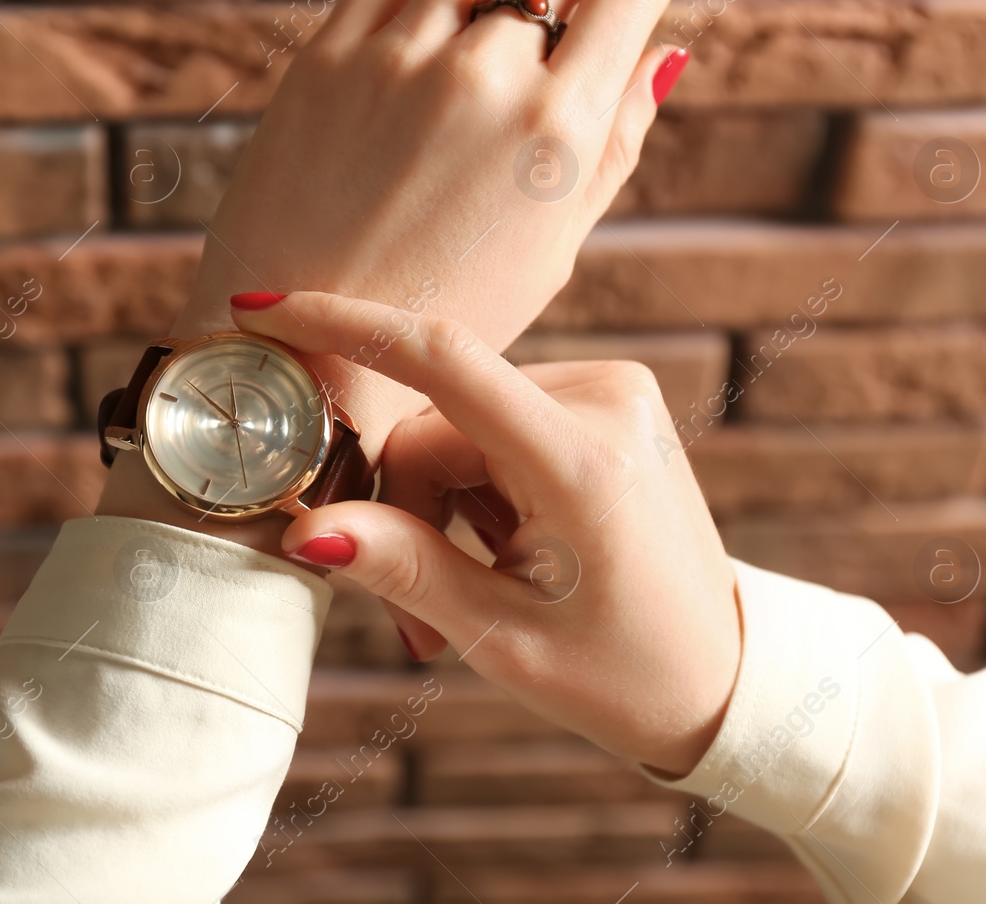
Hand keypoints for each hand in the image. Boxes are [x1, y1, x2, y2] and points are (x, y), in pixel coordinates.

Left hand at [172, 0, 692, 452]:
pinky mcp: (327, 60)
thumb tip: (662, 55)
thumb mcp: (552, 248)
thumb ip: (613, 144)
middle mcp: (481, 81)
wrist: (308, 348)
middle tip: (567, 18)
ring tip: (496, 22)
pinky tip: (430, 31)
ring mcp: (396, 63)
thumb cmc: (446, 314)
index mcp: (553, 134)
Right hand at [231, 292, 741, 777]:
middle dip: (404, 511)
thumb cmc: (624, 673)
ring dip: (440, 508)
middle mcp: (603, 404)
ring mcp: (610, 395)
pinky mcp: (605, 401)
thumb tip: (305, 529)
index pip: (443, 360)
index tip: (264, 310)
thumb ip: (404, 567)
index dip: (344, 326)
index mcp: (582, 462)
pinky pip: (493, 427)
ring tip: (470, 597)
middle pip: (433, 425)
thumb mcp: (503, 637)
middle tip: (416, 620)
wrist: (722, 675)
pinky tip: (504, 553)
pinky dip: (476, 490)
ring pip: (455, 428)